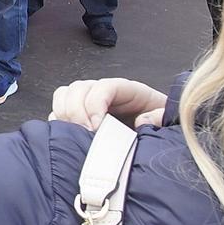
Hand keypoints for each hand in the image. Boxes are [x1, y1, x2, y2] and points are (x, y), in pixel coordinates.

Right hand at [50, 78, 169, 130]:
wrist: (152, 132)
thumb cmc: (157, 123)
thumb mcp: (166, 118)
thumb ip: (159, 117)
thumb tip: (142, 121)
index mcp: (126, 90)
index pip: (103, 87)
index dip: (95, 104)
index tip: (96, 127)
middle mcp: (102, 92)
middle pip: (78, 88)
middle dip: (77, 111)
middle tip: (85, 134)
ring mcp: (87, 102)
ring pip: (64, 95)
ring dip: (65, 115)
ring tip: (75, 135)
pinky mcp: (77, 115)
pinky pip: (57, 112)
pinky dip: (58, 123)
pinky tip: (68, 137)